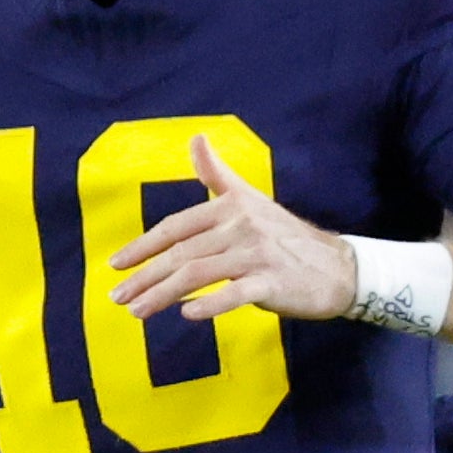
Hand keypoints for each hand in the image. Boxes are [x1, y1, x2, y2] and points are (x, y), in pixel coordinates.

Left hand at [106, 135, 353, 323]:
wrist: (337, 268)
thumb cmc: (285, 236)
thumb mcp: (250, 198)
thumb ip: (217, 173)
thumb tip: (196, 138)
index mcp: (231, 206)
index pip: (176, 227)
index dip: (143, 246)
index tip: (116, 265)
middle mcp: (241, 226)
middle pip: (182, 253)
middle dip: (145, 276)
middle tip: (118, 297)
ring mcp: (257, 254)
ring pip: (199, 274)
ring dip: (164, 294)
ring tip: (138, 312)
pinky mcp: (273, 282)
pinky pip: (235, 294)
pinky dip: (210, 304)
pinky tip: (187, 314)